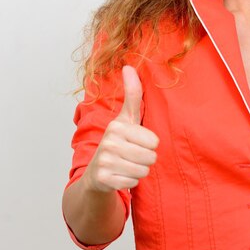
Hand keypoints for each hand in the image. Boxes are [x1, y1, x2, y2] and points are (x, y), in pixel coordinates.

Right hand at [83, 65, 158, 191]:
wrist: (96, 175)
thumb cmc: (117, 142)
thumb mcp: (126, 118)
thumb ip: (132, 94)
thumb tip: (128, 66)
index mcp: (117, 126)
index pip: (154, 141)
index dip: (150, 145)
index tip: (137, 143)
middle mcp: (108, 142)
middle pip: (151, 157)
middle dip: (145, 159)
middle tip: (132, 156)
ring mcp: (104, 161)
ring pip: (143, 170)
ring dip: (138, 171)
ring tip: (126, 165)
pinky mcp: (103, 179)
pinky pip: (133, 182)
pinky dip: (130, 182)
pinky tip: (119, 175)